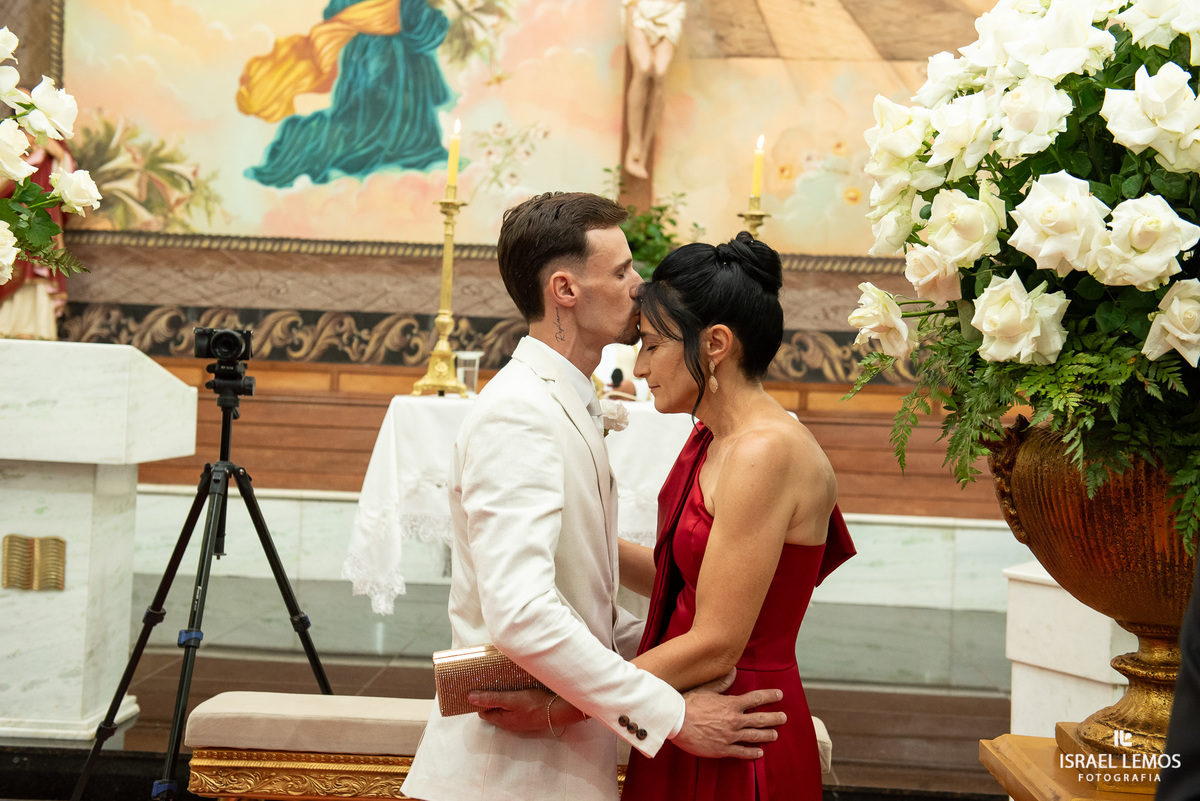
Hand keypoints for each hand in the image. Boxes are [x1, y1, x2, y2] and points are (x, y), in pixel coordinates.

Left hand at [469, 688, 583, 733]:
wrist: (558, 710)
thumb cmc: (535, 704)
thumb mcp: (510, 700)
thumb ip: (491, 698)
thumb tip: (470, 698)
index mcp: (502, 720)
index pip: (483, 712)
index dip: (479, 701)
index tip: (478, 687)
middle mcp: (509, 723)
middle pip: (493, 710)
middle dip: (490, 698)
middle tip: (489, 682)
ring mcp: (520, 720)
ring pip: (505, 709)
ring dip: (502, 698)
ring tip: (502, 683)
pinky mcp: (529, 715)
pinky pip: (515, 708)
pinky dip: (512, 699)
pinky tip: (517, 689)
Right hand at [673, 669, 785, 759]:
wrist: (676, 722)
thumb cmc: (688, 704)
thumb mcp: (706, 689)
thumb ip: (722, 682)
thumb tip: (734, 672)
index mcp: (731, 704)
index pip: (755, 698)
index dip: (769, 696)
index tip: (779, 695)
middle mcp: (734, 720)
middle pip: (760, 719)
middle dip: (774, 718)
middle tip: (783, 717)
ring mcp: (730, 736)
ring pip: (754, 736)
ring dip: (767, 735)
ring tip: (775, 735)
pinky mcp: (723, 749)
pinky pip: (742, 752)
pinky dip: (752, 753)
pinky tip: (759, 753)